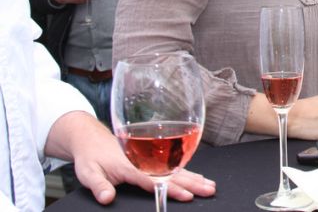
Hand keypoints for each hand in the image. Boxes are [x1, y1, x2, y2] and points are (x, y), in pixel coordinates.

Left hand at [47, 111, 215, 204]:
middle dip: (193, 182)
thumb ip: (99, 186)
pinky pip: (173, 165)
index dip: (172, 187)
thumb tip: (107, 198)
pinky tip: (197, 176)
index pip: (156, 179)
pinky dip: (187, 171)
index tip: (187, 194)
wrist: (91, 138)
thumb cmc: (91, 156)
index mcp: (132, 165)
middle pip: (173, 173)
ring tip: (210, 185)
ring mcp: (151, 157)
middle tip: (209, 189)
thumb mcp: (88, 172)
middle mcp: (146, 160)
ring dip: (194, 177)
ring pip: (176, 169)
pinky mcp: (152, 157)